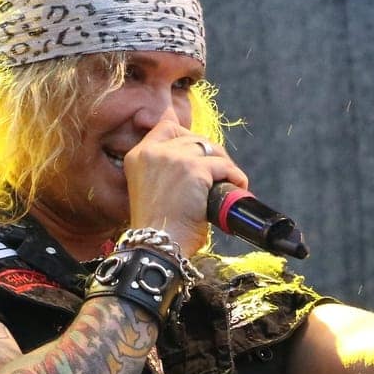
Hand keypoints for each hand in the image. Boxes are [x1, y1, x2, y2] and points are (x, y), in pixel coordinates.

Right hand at [124, 114, 249, 255]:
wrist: (157, 245)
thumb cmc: (156, 227)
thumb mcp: (149, 188)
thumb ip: (162, 168)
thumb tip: (194, 155)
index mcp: (137, 156)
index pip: (166, 127)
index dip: (186, 136)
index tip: (198, 152)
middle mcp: (152, 152)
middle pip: (193, 137)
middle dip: (210, 153)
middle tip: (218, 175)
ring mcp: (173, 158)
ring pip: (211, 149)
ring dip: (224, 165)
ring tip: (228, 182)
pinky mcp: (194, 169)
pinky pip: (224, 166)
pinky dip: (235, 177)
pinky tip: (235, 187)